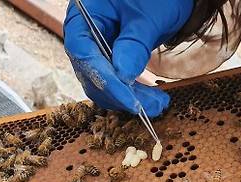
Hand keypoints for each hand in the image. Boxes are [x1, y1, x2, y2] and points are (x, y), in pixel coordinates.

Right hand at [63, 0, 192, 116]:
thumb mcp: (147, 16)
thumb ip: (134, 44)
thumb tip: (122, 77)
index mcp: (82, 15)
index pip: (84, 52)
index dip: (104, 80)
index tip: (129, 100)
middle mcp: (83, 35)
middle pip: (91, 73)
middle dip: (120, 94)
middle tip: (149, 106)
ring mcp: (96, 49)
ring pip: (103, 84)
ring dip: (129, 98)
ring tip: (158, 104)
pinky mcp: (110, 61)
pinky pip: (115, 82)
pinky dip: (132, 93)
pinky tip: (152, 100)